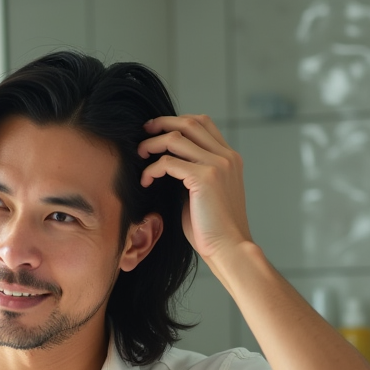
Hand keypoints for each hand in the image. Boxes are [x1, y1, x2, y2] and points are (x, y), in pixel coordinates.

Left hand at [138, 115, 252, 264]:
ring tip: (140, 155)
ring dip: (152, 143)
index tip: (157, 131)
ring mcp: (217, 165)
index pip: (203, 123)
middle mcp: (226, 157)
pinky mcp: (204, 178)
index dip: (177, 121)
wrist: (229, 248)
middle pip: (189, 122)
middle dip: (162, 123)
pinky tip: (145, 181)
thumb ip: (191, 174)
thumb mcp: (204, 194)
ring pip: (176, 137)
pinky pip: (168, 162)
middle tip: (143, 133)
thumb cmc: (212, 229)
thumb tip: (167, 164)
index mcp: (230, 158)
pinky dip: (152, 168)